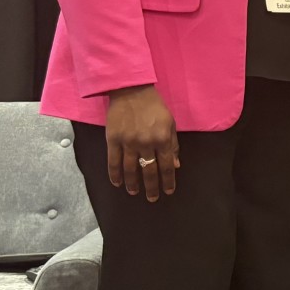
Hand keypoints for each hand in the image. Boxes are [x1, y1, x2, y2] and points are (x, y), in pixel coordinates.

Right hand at [105, 85, 178, 200]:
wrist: (131, 90)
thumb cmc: (154, 106)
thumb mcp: (170, 123)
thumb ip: (173, 144)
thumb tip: (176, 165)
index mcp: (163, 139)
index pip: (166, 166)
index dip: (167, 181)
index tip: (168, 191)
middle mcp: (146, 143)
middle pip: (149, 171)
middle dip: (151, 187)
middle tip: (152, 198)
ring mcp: (128, 142)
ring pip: (130, 169)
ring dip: (132, 184)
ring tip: (134, 192)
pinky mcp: (113, 139)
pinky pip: (113, 161)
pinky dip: (115, 174)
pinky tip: (117, 183)